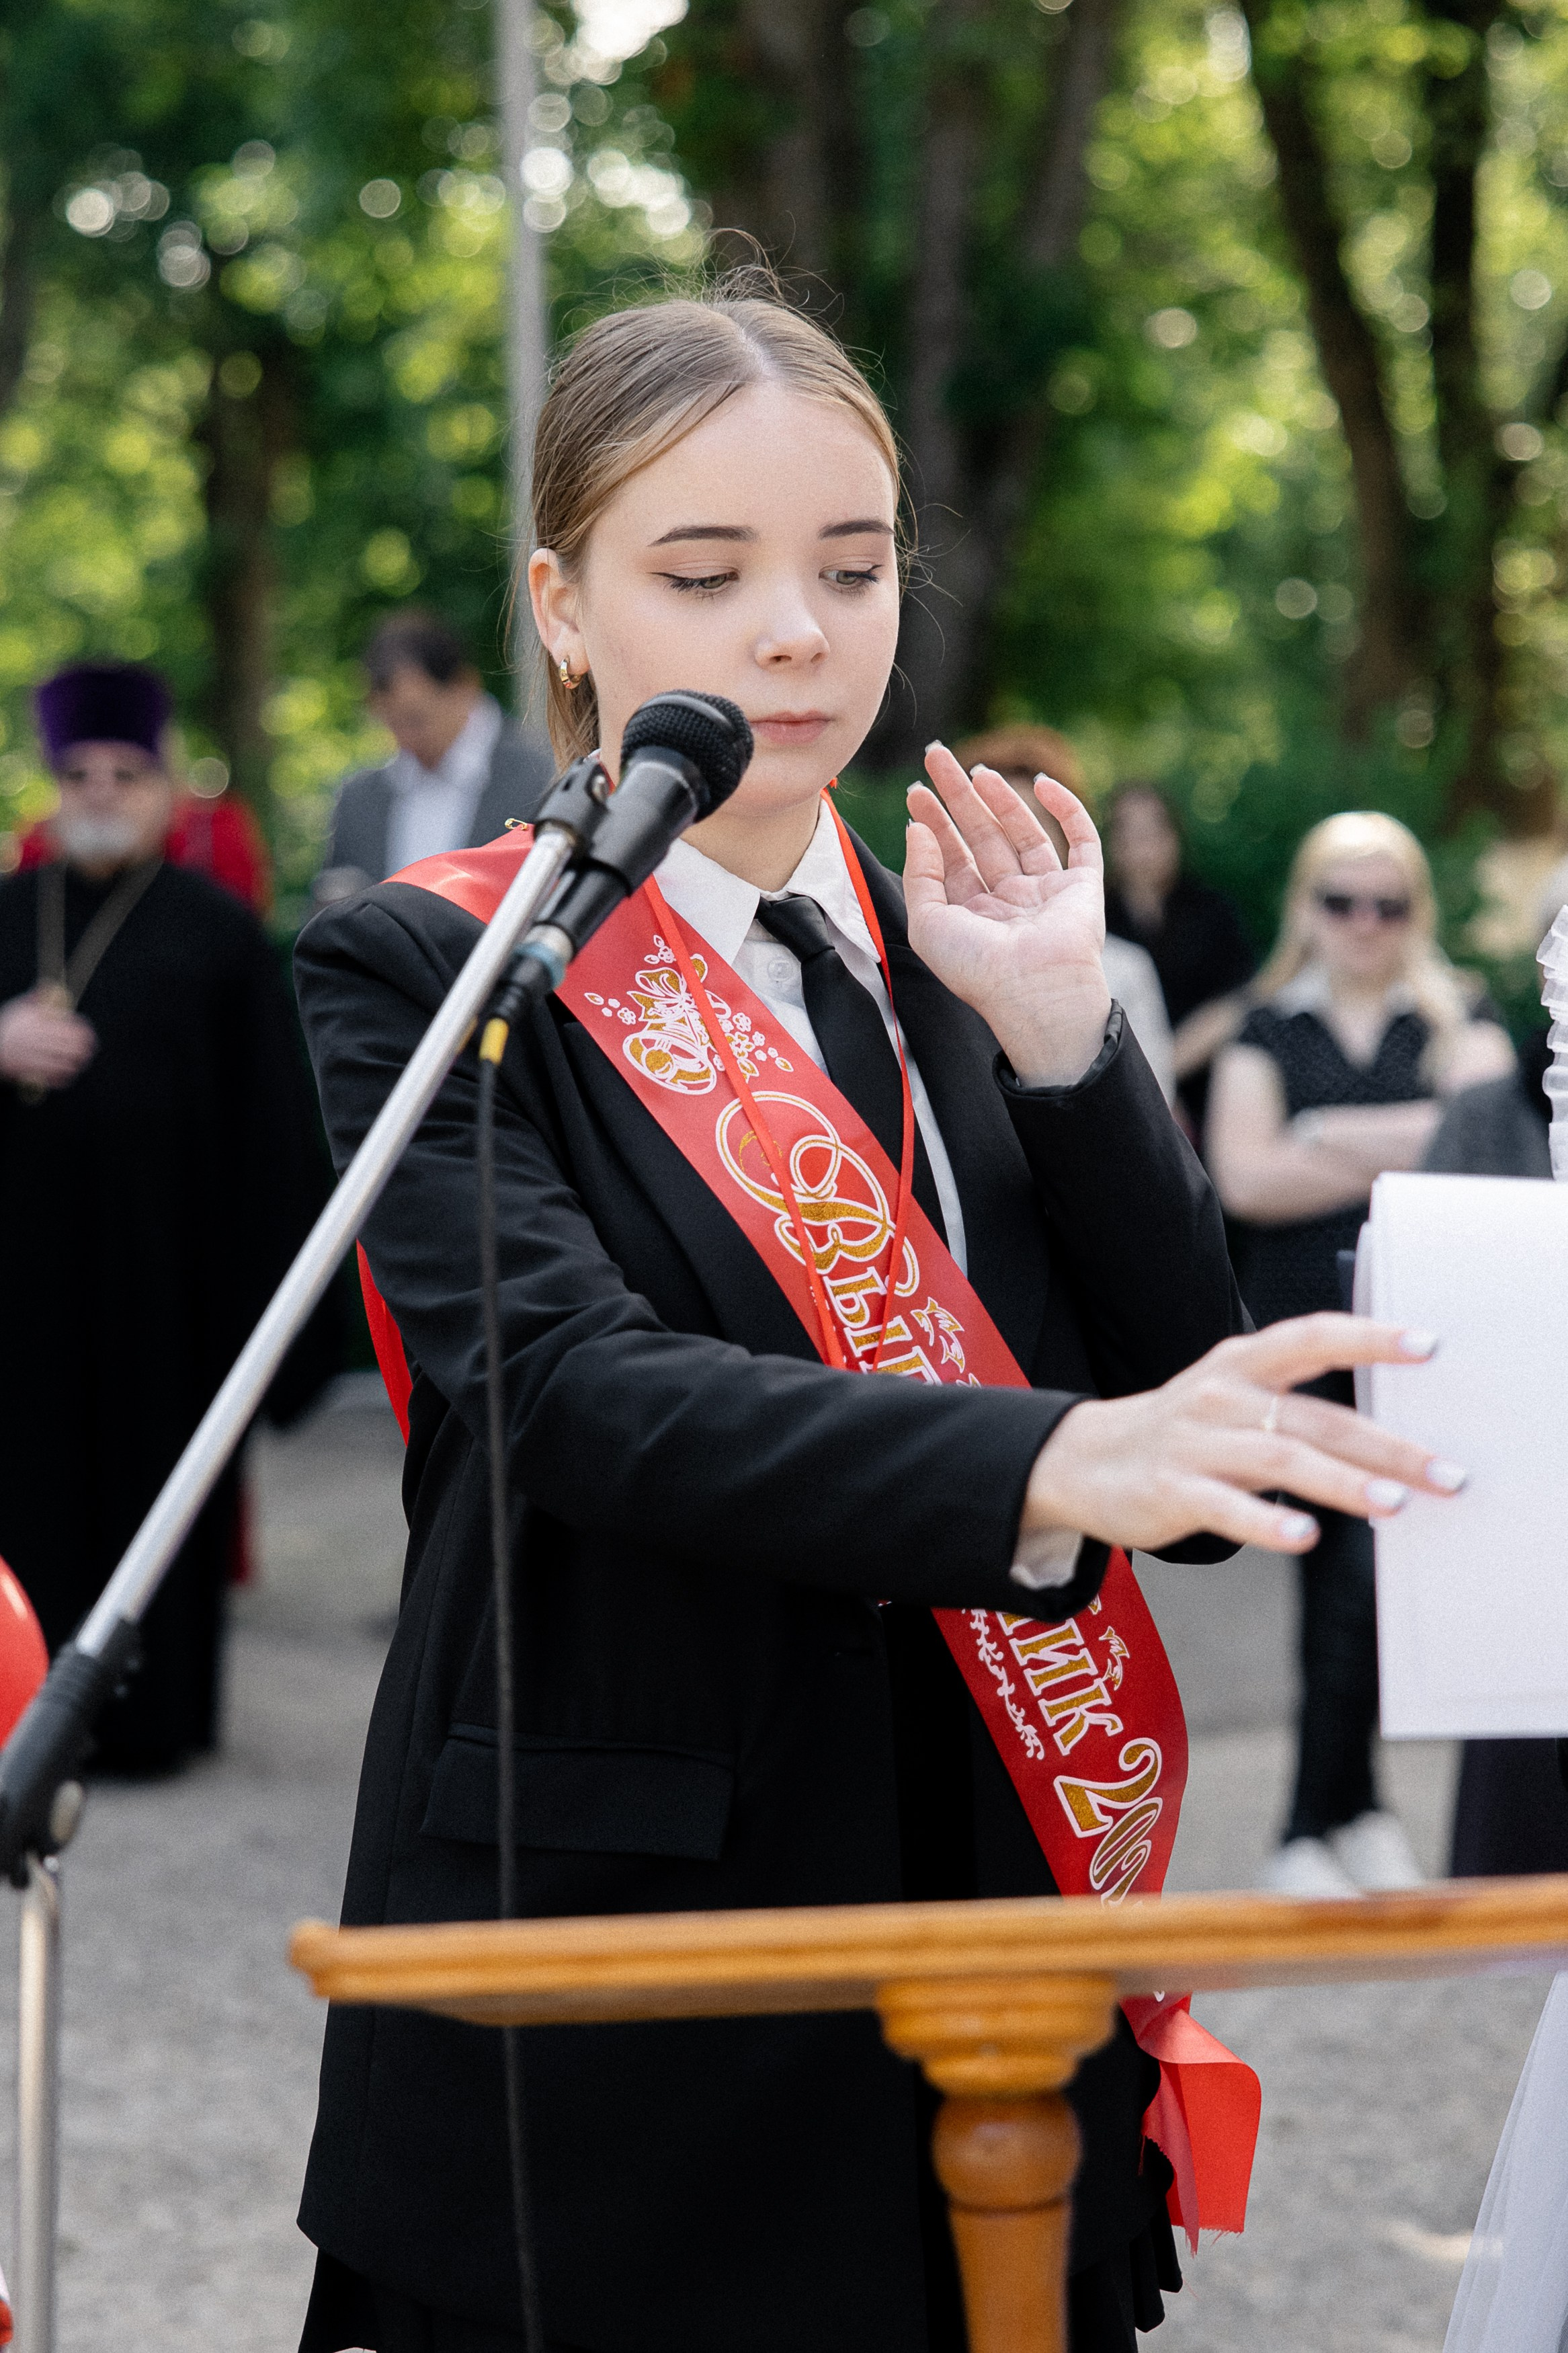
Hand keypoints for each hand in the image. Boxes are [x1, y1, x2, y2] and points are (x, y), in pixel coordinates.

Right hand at [0, 993, 96, 1090]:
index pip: (69, 1029)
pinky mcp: (31, 1072)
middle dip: (84, 1048)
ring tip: (82, 1061)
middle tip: (89, 1049)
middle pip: (71, 1047)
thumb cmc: (6, 1027)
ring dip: (76, 1063)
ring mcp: (35, 1059)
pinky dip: (65, 1077)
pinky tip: (70, 1073)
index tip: (88, 1033)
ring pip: (65, 1064)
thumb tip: (51, 985)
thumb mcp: (19, 1008)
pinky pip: (53, 1078)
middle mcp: (38, 1042)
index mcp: (38, 1025)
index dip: (83, 1032)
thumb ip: (36, 998)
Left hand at [903, 748, 1111, 1087]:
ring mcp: (1046, 892)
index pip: (950, 857)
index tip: (916, 791)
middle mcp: (1008, 902)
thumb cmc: (977, 969)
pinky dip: (1066, 808)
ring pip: (1022, 833)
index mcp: (972, 915)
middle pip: (980, 837)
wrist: (1034, 991)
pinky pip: (1079, 839)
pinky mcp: (1082, 886)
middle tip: (937, 756)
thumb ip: (920, 875)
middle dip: (958, 797)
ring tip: (977, 769)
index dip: (933, 822)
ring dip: (1001, 798)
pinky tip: (1043, 782)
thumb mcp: (928, 924)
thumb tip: (917, 829)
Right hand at [1021, 1314, 1464, 1555]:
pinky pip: (1226, 1506)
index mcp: (1241, 1363)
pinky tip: (1306, 1536)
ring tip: (1395, 1505)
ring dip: (1343, 1482)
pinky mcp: (1170, 1490)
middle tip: (1445, 1474)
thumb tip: (1389, 1447)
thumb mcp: (1233, 1401)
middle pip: (1316, 1416)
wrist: (1080, 1460)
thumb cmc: (1182, 1434)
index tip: (1429, 1346)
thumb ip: (1298, 1413)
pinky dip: (1268, 1521)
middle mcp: (1221, 1395)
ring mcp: (1194, 1442)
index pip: (1314, 1337)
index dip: (1371, 1337)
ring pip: (1280, 1457)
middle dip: (1388, 1447)